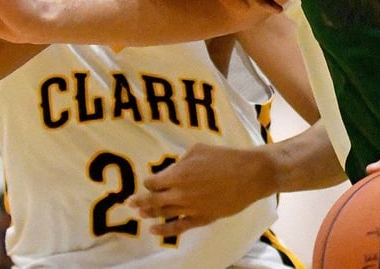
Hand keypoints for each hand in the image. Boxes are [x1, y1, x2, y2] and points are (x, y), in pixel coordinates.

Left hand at [128, 143, 274, 236]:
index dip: (149, 182)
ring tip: (140, 213)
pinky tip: (154, 230)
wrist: (250, 174)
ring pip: (162, 214)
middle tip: (129, 203)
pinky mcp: (202, 218)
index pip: (153, 182)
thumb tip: (174, 168)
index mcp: (178, 174)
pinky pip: (178, 228)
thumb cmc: (226, 157)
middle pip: (152, 200)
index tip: (150, 182)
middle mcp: (179, 194)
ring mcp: (190, 208)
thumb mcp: (199, 149)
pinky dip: (164, 230)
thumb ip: (182, 160)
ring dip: (149, 214)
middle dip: (139, 201)